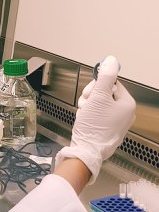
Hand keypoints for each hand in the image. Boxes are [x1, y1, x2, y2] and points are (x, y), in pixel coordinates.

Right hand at [55, 55, 135, 182]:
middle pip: (103, 93)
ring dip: (87, 106)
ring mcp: (116, 122)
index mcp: (127, 104)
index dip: (97, 86)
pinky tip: (86, 120)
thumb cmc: (94, 127)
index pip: (111, 83)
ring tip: (85, 114)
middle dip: (91, 97)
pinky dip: (88, 115)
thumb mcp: (98, 96)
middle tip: (86, 104)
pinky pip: (96, 114)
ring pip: (97, 103)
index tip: (90, 92)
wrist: (86, 150)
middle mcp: (125, 113)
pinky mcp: (107, 129)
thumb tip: (111, 61)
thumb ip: (105, 77)